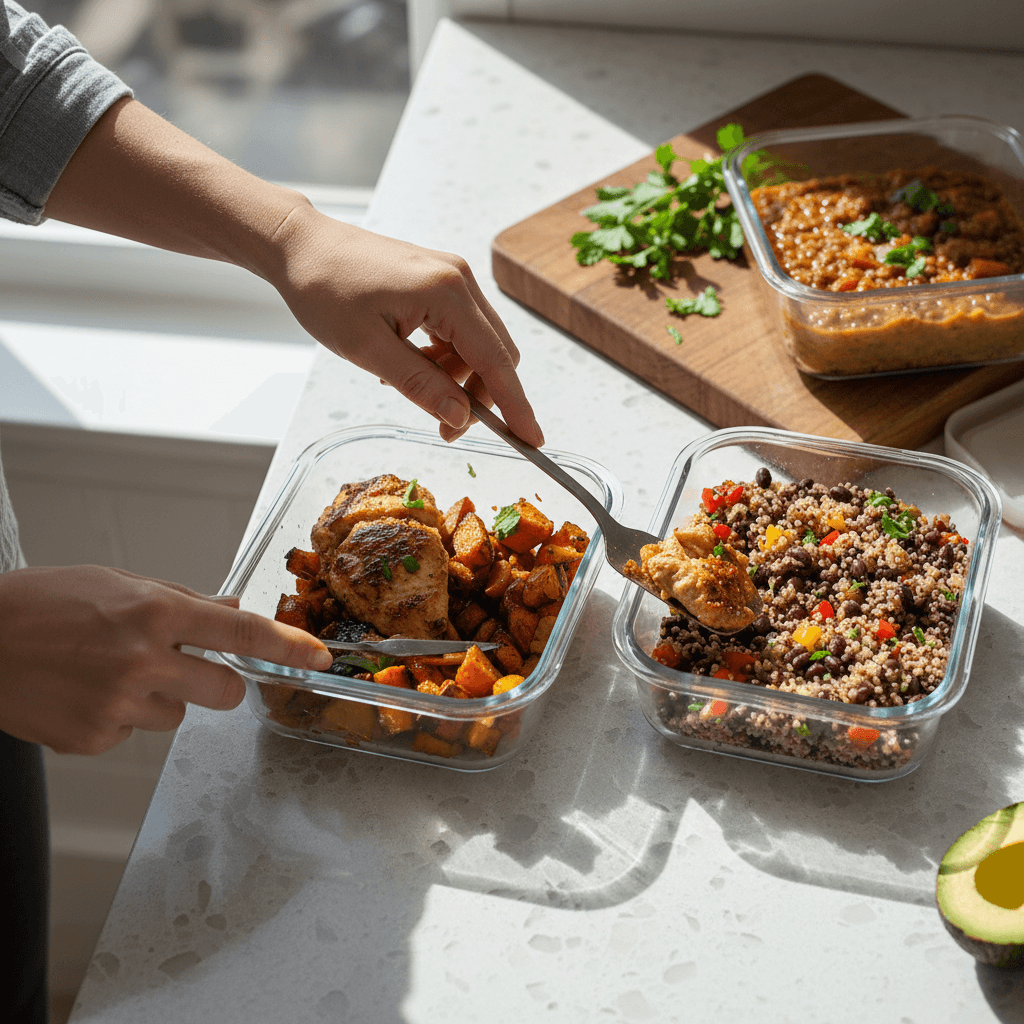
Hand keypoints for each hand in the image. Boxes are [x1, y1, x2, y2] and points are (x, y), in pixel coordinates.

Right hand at [0, 565, 331, 753]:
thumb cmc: (41, 605)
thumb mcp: (118, 584)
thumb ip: (182, 601)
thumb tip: (232, 608)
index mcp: (154, 613)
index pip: (242, 634)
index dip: (288, 648)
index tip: (317, 658)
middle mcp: (142, 660)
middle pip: (224, 693)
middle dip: (217, 684)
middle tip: (184, 667)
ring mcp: (117, 705)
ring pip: (177, 716)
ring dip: (159, 699)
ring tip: (110, 674)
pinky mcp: (93, 739)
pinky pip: (133, 735)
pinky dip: (119, 719)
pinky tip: (86, 694)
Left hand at [44, 98, 543, 446]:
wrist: (300, 245)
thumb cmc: (325, 291)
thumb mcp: (369, 350)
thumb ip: (420, 385)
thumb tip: (461, 417)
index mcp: (447, 294)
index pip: (496, 362)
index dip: (516, 406)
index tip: (532, 440)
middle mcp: (460, 280)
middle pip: (496, 354)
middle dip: (480, 396)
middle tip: (444, 427)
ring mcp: (453, 277)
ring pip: (479, 345)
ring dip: (458, 377)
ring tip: (408, 386)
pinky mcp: (441, 280)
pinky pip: (461, 330)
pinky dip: (446, 357)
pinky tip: (410, 363)